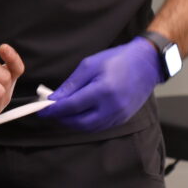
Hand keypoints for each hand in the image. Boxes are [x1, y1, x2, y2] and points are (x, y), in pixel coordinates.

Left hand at [36, 36, 161, 131]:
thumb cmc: (117, 60)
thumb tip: (54, 98)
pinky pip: (100, 126)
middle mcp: (112, 107)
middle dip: (61, 119)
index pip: (72, 106)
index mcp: (103, 91)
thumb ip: (71, 84)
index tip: (41, 109)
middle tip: (49, 112)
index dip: (54, 110)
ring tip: (61, 114)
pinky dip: (86, 123)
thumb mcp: (89, 65)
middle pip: (79, 122)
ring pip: (89, 128)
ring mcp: (119, 115)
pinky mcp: (122, 119)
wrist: (146, 64)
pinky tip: (77, 115)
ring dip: (72, 123)